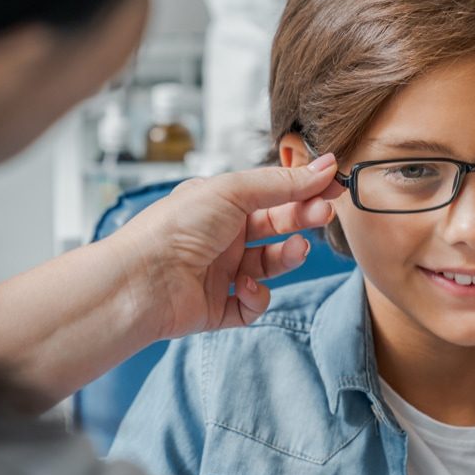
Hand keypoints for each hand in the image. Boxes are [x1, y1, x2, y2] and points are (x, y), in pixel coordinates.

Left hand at [110, 154, 343, 339]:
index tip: (333, 187)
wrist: (141, 281)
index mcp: (221, 204)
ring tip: (296, 250)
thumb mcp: (233, 191)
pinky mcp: (219, 307)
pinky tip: (241, 286)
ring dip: (288, 256)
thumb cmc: (177, 227)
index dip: (303, 190)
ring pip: (270, 265)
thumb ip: (282, 182)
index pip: (272, 193)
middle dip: (303, 220)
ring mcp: (221, 272)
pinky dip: (254, 295)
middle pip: (276, 227)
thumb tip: (323, 167)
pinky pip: (252, 302)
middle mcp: (222, 236)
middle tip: (324, 215)